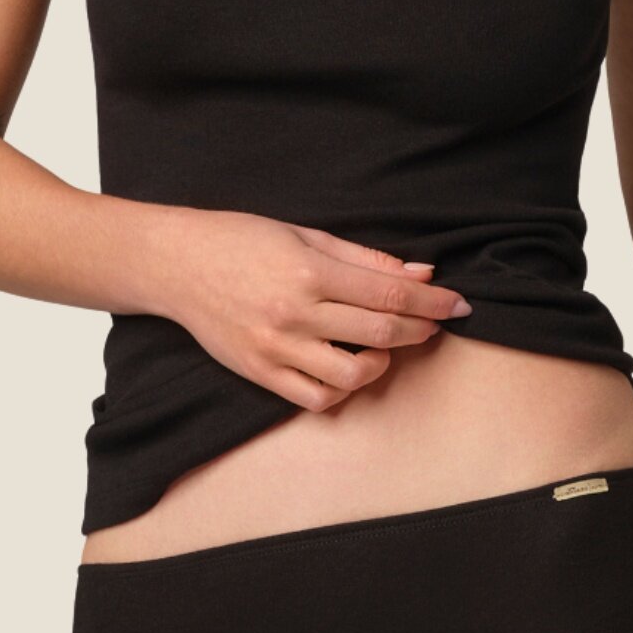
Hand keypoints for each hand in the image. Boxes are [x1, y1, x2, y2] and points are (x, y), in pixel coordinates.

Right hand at [162, 208, 471, 410]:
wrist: (174, 265)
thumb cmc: (240, 240)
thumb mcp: (304, 234)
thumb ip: (364, 258)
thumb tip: (421, 272)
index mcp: (309, 272)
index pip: (389, 293)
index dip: (432, 302)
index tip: (458, 305)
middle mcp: (294, 314)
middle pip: (380, 334)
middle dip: (420, 330)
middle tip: (435, 324)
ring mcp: (276, 349)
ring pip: (352, 375)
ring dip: (382, 364)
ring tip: (386, 349)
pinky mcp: (261, 373)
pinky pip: (316, 397)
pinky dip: (343, 389)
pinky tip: (349, 369)